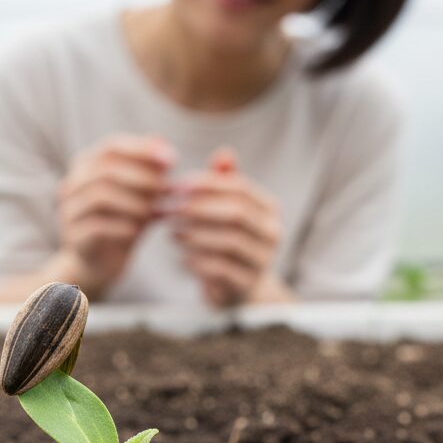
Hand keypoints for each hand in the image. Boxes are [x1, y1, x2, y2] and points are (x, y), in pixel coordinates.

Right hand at [57, 135, 175, 298]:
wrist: (101, 264)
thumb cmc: (123, 222)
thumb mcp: (141, 195)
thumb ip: (150, 170)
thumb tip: (162, 140)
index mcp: (87, 166)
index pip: (112, 146)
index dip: (142, 150)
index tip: (172, 159)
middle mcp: (72, 185)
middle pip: (105, 170)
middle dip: (142, 178)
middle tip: (168, 189)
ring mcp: (69, 211)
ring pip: (100, 197)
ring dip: (135, 203)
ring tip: (157, 211)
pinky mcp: (74, 238)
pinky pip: (98, 226)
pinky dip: (124, 226)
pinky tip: (140, 231)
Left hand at [170, 146, 283, 306]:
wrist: (239, 290)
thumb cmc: (228, 241)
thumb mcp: (227, 210)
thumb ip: (224, 183)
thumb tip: (224, 152)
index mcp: (269, 209)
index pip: (240, 187)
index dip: (207, 184)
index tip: (177, 185)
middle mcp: (273, 233)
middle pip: (236, 213)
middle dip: (199, 208)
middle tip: (169, 208)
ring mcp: (263, 260)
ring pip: (229, 241)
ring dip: (195, 234)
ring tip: (172, 232)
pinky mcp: (247, 284)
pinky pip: (222, 269)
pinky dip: (198, 261)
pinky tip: (181, 257)